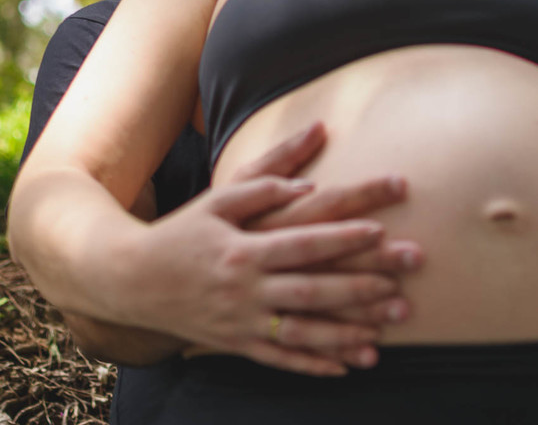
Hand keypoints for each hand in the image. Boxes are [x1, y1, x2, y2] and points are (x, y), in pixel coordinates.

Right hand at [123, 123, 416, 375]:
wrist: (131, 281)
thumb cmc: (181, 232)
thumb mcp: (216, 198)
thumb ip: (264, 181)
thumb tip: (308, 174)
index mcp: (242, 248)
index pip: (302, 242)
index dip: (342, 236)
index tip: (380, 229)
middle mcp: (244, 288)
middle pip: (313, 288)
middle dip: (363, 285)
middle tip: (407, 281)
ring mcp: (241, 321)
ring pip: (304, 331)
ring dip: (349, 330)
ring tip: (389, 326)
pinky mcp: (237, 344)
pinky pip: (281, 359)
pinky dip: (316, 363)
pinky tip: (351, 364)